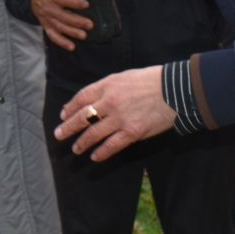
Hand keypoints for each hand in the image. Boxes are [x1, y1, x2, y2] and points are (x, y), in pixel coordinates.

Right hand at [30, 0, 92, 51]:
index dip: (74, 2)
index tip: (87, 4)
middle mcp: (47, 8)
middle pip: (62, 16)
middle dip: (77, 21)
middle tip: (90, 25)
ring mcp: (46, 18)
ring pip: (59, 27)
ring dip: (71, 32)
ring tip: (84, 36)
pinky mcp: (46, 25)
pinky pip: (52, 36)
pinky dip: (62, 42)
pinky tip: (72, 47)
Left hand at [53, 67, 176, 161]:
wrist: (176, 90)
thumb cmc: (151, 81)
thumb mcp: (125, 77)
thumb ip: (106, 87)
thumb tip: (89, 99)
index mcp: (108, 85)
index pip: (81, 98)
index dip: (70, 108)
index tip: (63, 114)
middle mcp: (110, 101)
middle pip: (82, 117)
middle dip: (68, 127)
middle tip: (58, 135)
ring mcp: (120, 118)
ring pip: (93, 133)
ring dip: (82, 143)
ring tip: (76, 149)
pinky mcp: (132, 132)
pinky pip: (111, 145)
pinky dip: (101, 153)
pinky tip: (94, 157)